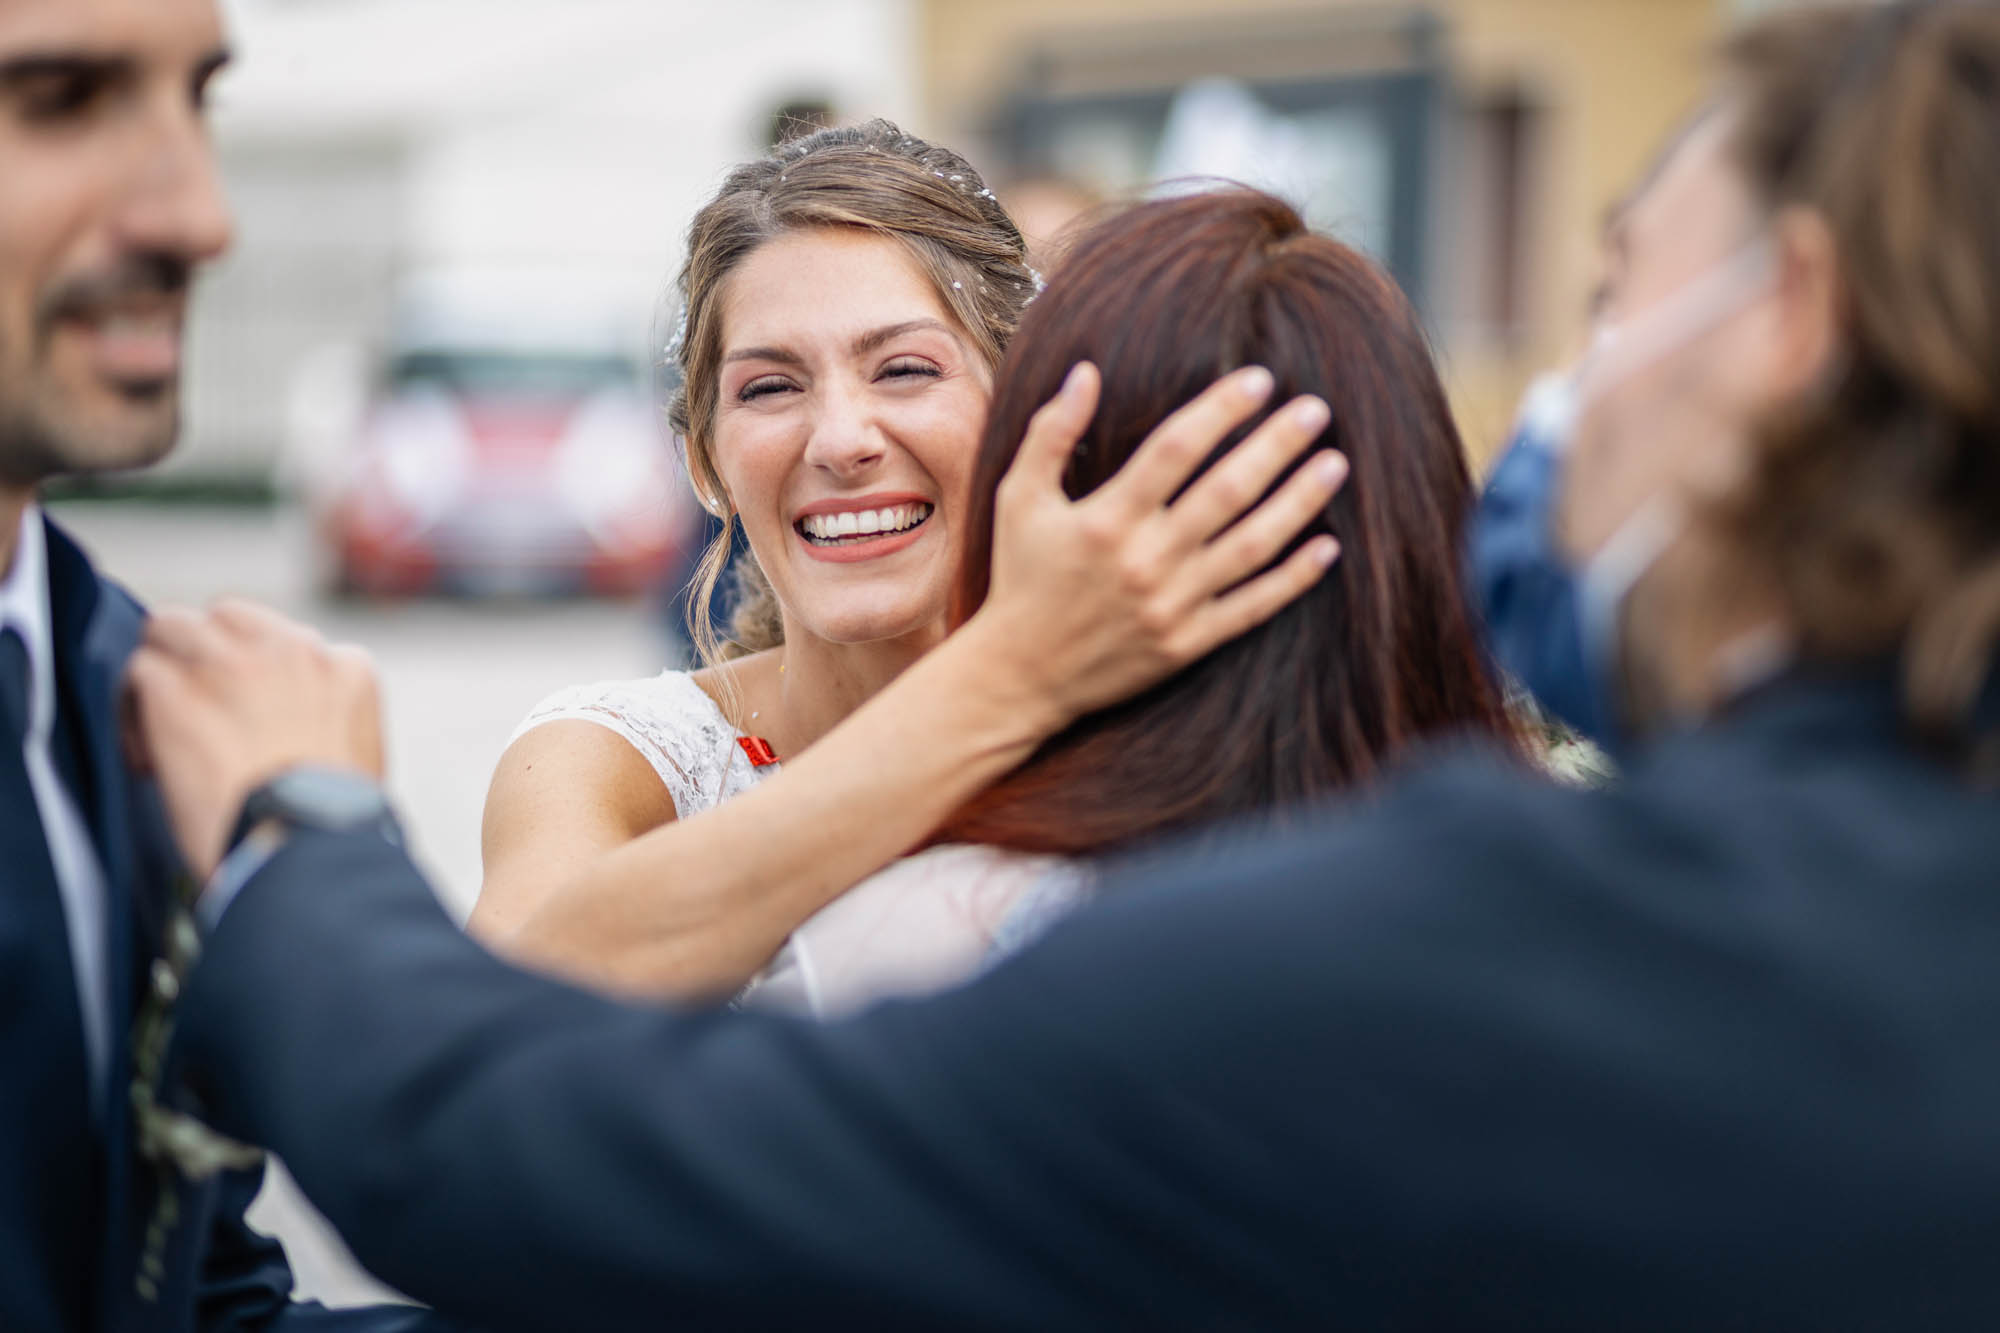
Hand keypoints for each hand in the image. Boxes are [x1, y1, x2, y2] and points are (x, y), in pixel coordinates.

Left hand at [125, 599, 384, 880]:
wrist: (306, 851)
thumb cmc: (334, 827)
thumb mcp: (359, 756)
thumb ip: (326, 718)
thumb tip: (290, 732)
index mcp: (346, 669)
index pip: (285, 642)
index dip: (256, 677)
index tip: (246, 716)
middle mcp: (293, 651)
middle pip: (227, 618)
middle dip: (205, 654)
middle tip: (195, 705)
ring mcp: (232, 665)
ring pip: (172, 627)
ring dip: (164, 668)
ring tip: (162, 721)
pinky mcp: (178, 692)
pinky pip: (140, 672)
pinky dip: (134, 714)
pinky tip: (148, 758)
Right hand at [970, 362, 1345, 726]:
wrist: (1020, 676)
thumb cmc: (1022, 577)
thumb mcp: (1019, 498)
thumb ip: (1050, 433)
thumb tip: (1086, 372)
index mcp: (1106, 519)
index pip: (1176, 449)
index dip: (1221, 409)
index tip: (1260, 379)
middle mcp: (1144, 560)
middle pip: (1227, 491)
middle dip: (1276, 445)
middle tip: (1316, 409)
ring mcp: (1171, 605)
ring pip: (1251, 546)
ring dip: (1298, 502)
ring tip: (1335, 464)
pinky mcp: (1188, 644)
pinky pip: (1252, 607)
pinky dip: (1293, 578)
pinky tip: (1328, 547)